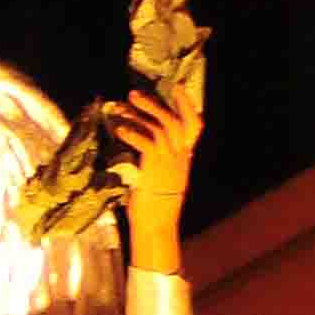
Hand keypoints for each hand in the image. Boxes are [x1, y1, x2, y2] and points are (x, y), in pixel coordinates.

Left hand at [112, 78, 202, 271]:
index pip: (194, 126)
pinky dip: (132, 133)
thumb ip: (160, 163)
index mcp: (184, 158)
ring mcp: (169, 161)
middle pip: (173, 120)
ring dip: (139, 114)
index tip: (176, 88)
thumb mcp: (163, 181)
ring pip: (159, 127)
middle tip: (134, 94)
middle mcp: (180, 156)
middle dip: (154, 104)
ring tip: (121, 107)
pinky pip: (146, 142)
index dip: (187, 104)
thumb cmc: (155, 207)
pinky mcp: (155, 167)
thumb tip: (143, 148)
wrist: (157, 226)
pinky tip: (120, 129)